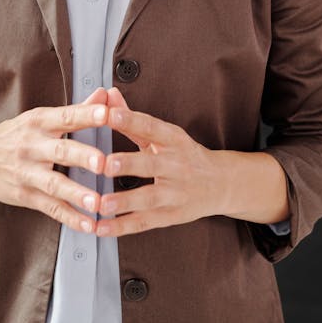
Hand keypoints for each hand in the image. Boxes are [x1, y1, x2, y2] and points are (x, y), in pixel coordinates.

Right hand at [0, 89, 108, 233]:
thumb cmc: (16, 134)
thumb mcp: (40, 118)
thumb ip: (77, 110)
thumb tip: (105, 95)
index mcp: (40, 121)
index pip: (66, 116)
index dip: (86, 115)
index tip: (107, 114)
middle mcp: (32, 146)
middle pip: (60, 151)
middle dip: (83, 156)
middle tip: (104, 162)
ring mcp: (27, 172)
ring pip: (54, 183)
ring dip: (77, 193)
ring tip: (97, 202)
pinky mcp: (24, 195)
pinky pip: (50, 208)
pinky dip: (70, 218)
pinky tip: (89, 224)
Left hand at [95, 88, 288, 236]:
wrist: (220, 183)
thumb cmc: (184, 155)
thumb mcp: (164, 134)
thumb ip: (132, 117)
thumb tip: (108, 94)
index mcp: (173, 140)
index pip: (151, 127)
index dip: (130, 120)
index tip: (109, 114)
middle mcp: (176, 165)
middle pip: (151, 164)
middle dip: (128, 164)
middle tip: (105, 163)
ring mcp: (175, 193)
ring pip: (149, 197)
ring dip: (124, 201)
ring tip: (102, 203)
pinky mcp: (171, 215)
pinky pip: (144, 222)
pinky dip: (121, 227)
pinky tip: (101, 228)